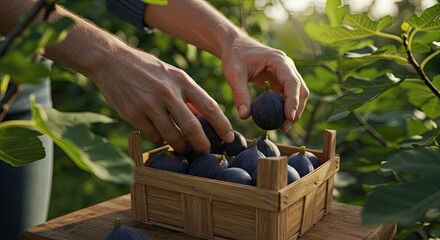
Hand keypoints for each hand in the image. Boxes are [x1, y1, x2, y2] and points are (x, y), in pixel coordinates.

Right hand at [91, 45, 233, 153]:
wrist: (111, 61)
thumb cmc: (147, 69)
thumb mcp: (172, 74)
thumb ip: (188, 94)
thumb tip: (203, 117)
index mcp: (181, 80)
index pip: (209, 106)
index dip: (222, 124)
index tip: (229, 137)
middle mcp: (167, 92)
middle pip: (192, 126)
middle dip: (202, 143)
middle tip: (205, 151)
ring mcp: (149, 104)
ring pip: (172, 136)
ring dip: (181, 146)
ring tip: (184, 147)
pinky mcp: (133, 114)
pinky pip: (153, 136)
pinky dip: (160, 140)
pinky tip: (161, 137)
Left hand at [220, 35, 308, 131]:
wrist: (235, 46)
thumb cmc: (234, 57)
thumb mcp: (233, 74)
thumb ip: (240, 94)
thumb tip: (244, 116)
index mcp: (279, 60)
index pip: (292, 82)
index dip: (293, 100)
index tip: (288, 117)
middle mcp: (287, 66)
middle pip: (300, 89)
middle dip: (296, 109)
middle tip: (284, 127)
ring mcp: (286, 73)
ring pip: (298, 94)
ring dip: (294, 110)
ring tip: (282, 127)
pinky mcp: (281, 80)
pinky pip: (289, 95)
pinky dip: (286, 108)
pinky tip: (277, 119)